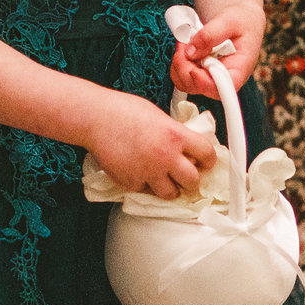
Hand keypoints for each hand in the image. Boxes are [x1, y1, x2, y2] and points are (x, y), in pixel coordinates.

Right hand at [90, 93, 218, 199]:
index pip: (207, 153)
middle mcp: (166, 156)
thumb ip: (173, 132)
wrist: (95, 119)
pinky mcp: (132, 182)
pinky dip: (145, 186)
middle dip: (191, 180)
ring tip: (164, 180)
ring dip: (170, 188)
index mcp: (176, 135)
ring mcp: (149, 172)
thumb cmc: (122, 111)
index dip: (209, 160)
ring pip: (171, 194)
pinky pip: (145, 191)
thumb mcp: (158, 116)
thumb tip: (183, 144)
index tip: (206, 163)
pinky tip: (140, 173)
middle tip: (186, 177)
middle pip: (193, 180)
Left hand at [171, 4, 261, 97]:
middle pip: (198, 87)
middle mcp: (224, 80)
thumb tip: (190, 51)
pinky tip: (185, 48)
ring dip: (179, 63)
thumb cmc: (242, 22)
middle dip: (184, 66)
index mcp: (238, 71)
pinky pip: (182, 76)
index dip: (203, 83)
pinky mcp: (200, 74)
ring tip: (185, 42)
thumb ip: (210, 35)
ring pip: (186, 83)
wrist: (241, 21)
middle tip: (183, 44)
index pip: (221, 88)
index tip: (193, 70)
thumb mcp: (230, 21)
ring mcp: (210, 78)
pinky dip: (179, 62)